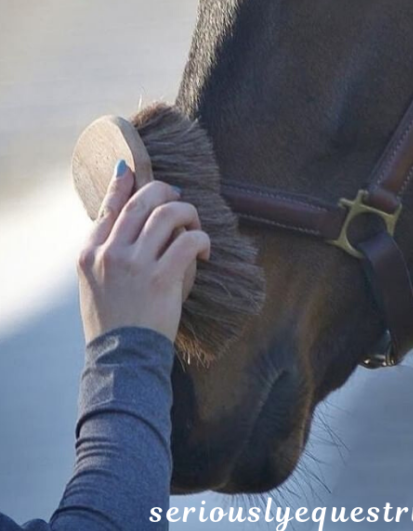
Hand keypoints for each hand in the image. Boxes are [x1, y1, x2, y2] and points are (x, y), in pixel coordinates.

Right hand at [77, 162, 210, 345]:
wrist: (121, 360)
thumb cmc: (113, 322)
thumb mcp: (93, 283)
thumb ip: (106, 250)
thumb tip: (126, 218)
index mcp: (90, 252)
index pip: (109, 205)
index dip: (123, 182)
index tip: (132, 169)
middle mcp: (109, 253)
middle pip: (143, 200)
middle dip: (166, 192)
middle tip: (179, 200)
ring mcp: (134, 264)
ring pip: (169, 213)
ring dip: (189, 213)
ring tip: (195, 227)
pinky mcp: (161, 278)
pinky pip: (188, 240)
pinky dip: (202, 239)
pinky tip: (205, 251)